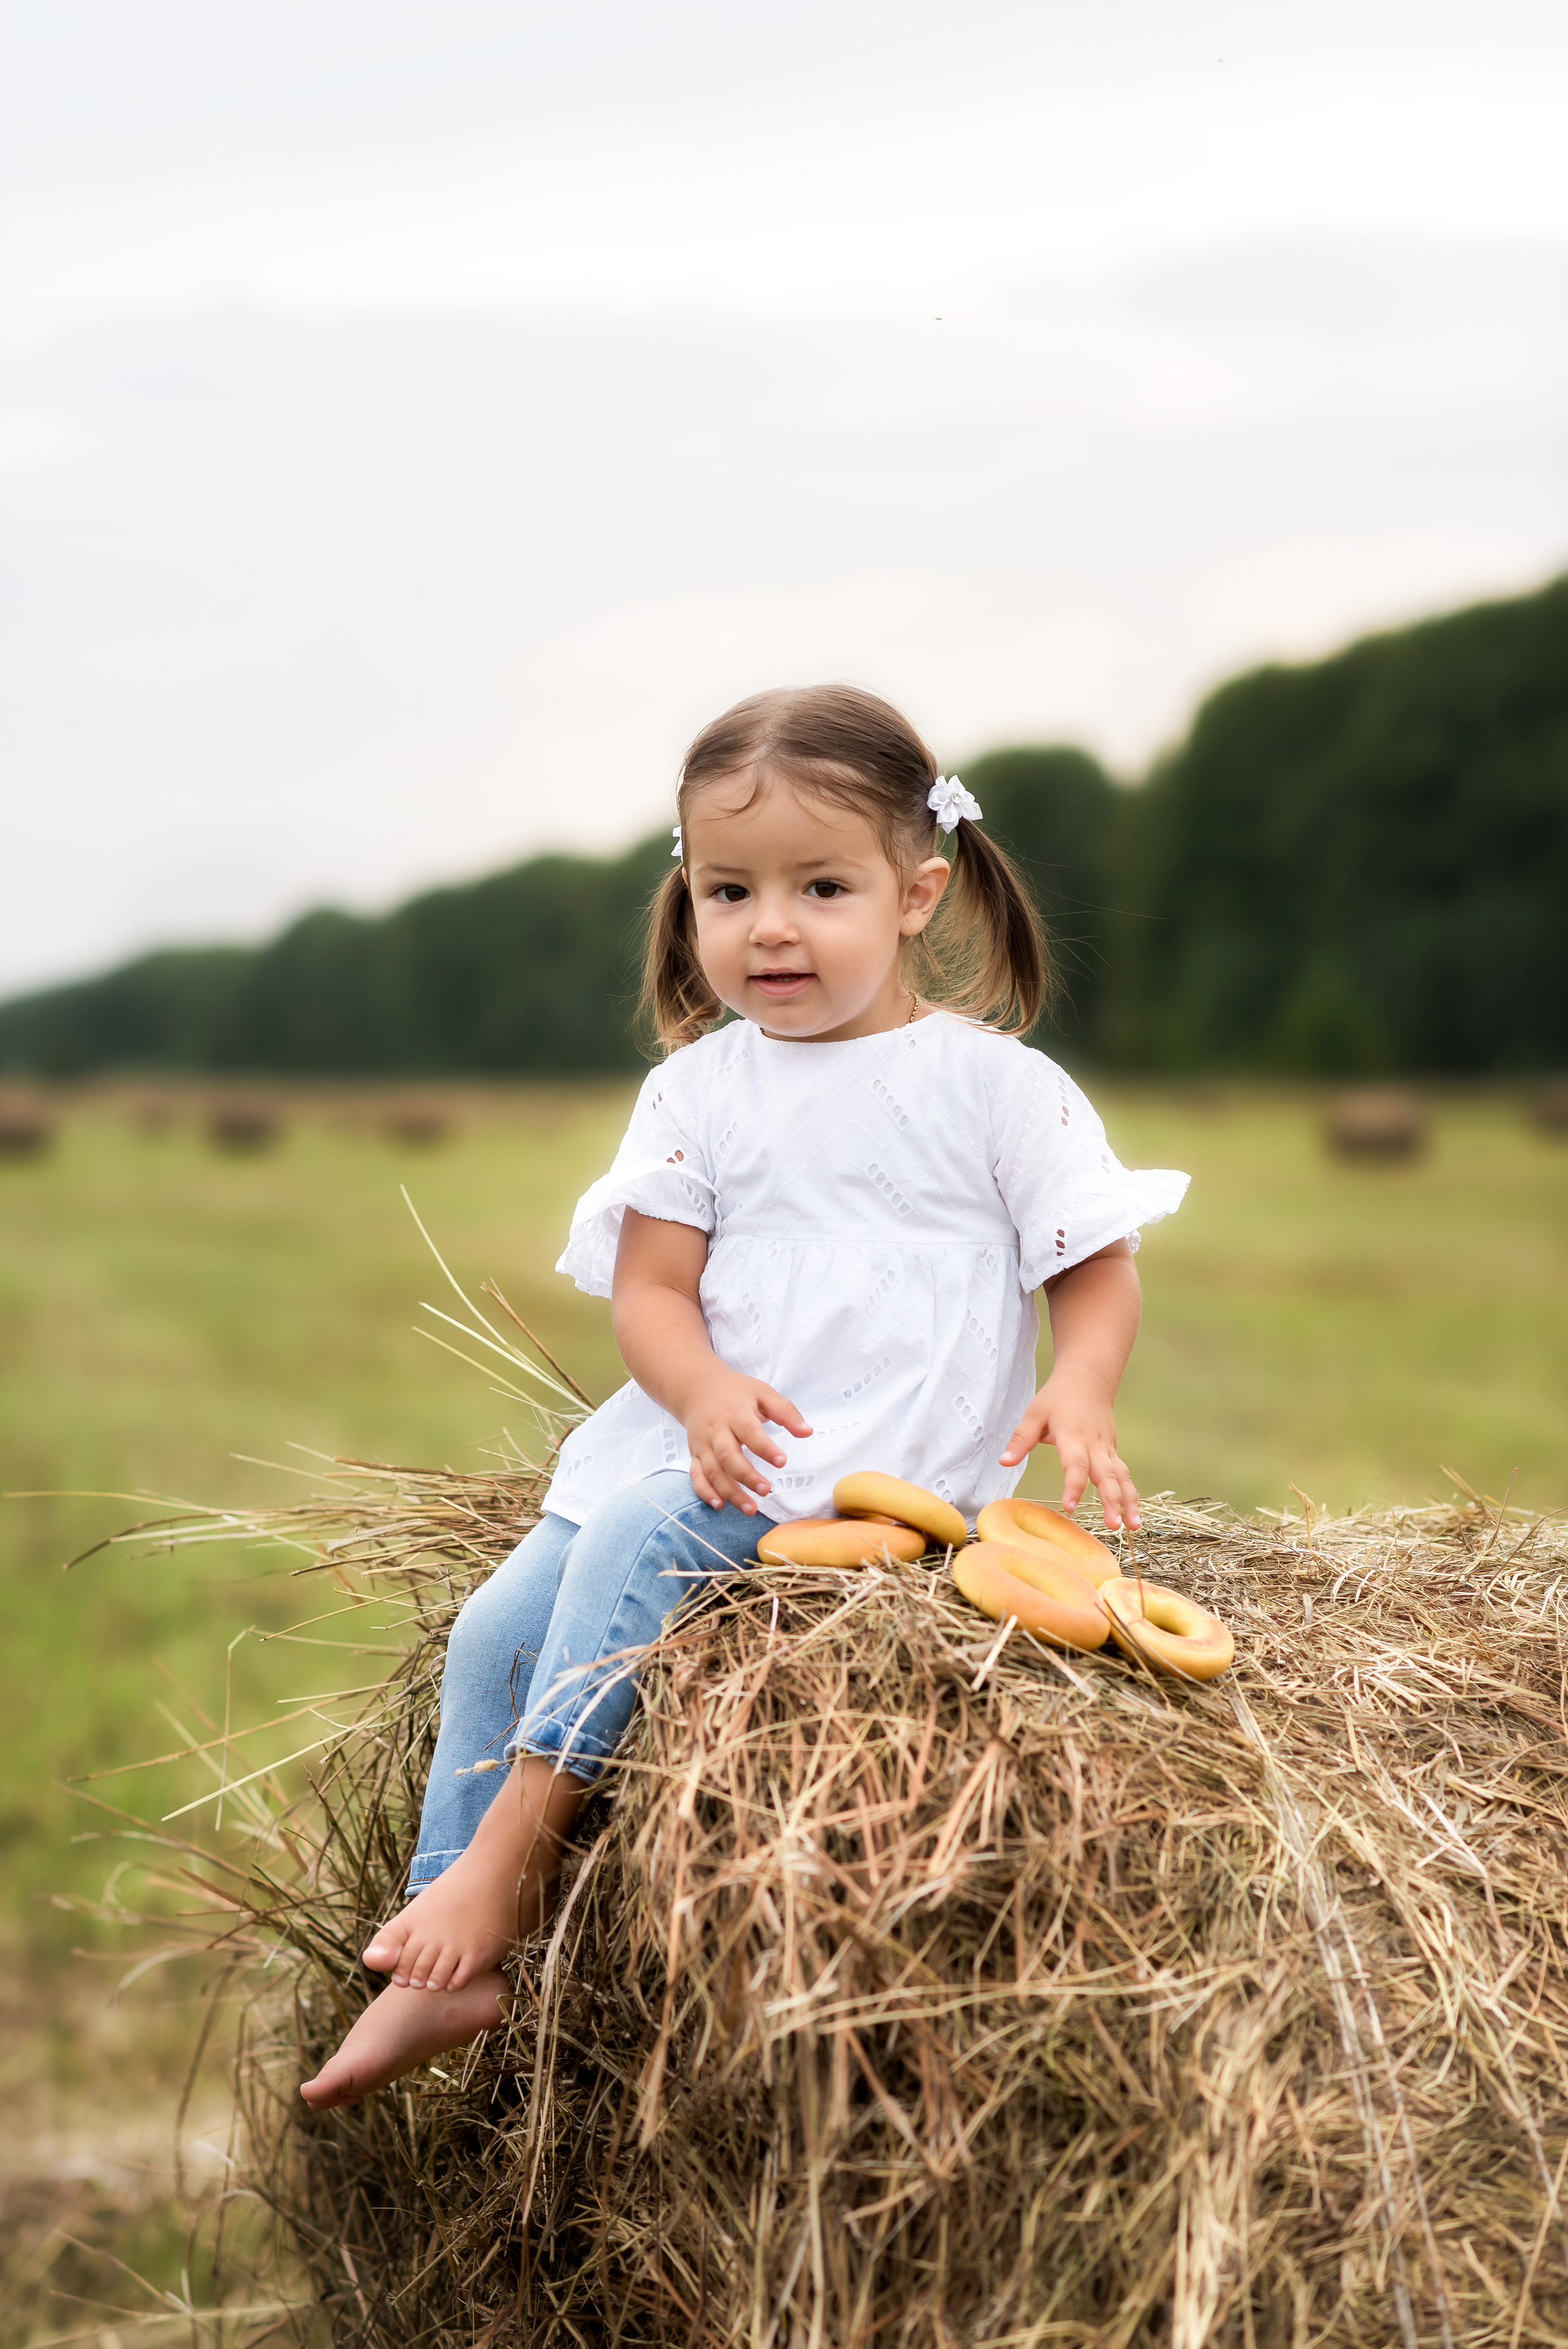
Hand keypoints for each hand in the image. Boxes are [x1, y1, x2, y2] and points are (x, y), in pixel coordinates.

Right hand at [684, 1368, 812, 1512]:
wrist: (697, 1387)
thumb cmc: (735, 1392)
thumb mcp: (763, 1393)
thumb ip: (785, 1412)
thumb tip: (807, 1432)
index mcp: (735, 1413)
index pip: (750, 1432)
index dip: (765, 1448)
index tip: (782, 1461)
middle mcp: (716, 1431)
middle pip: (728, 1456)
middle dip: (747, 1476)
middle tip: (766, 1490)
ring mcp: (703, 1444)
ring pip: (713, 1471)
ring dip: (730, 1492)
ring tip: (751, 1508)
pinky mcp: (695, 1454)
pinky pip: (697, 1476)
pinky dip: (705, 1492)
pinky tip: (719, 1505)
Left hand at [999, 1367, 1139, 1530]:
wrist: (1089, 1378)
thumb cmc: (1057, 1398)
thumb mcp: (1034, 1413)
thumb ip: (1021, 1439)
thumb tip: (1003, 1462)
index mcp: (1073, 1436)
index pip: (1076, 1465)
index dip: (1074, 1486)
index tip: (1070, 1507)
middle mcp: (1095, 1445)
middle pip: (1106, 1475)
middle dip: (1111, 1501)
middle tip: (1113, 1526)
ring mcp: (1107, 1449)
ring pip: (1122, 1477)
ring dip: (1128, 1502)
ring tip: (1133, 1527)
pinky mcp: (1113, 1452)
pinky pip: (1124, 1475)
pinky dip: (1131, 1494)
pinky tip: (1134, 1516)